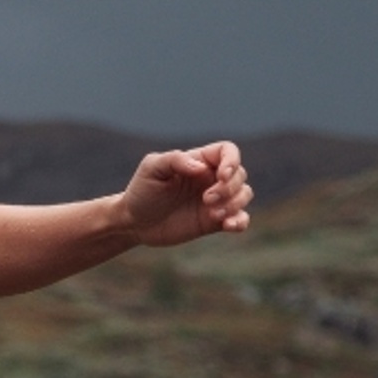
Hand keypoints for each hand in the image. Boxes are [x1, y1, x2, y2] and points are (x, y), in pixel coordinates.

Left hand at [120, 142, 251, 246]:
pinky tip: (229, 226)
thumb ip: (175, 160)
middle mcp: (211, 178)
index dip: (232, 162)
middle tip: (206, 199)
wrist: (134, 223)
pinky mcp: (213, 221)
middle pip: (240, 175)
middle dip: (229, 187)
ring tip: (213, 213)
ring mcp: (215, 200)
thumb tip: (202, 168)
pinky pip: (240, 219)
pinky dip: (241, 221)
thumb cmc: (141, 191)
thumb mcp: (152, 169)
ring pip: (244, 195)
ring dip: (235, 203)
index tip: (221, 176)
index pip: (229, 151)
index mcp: (200, 161)